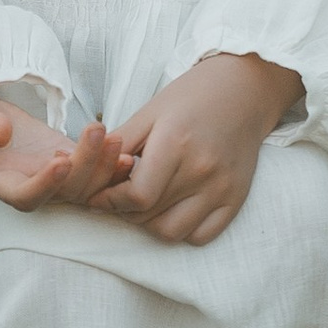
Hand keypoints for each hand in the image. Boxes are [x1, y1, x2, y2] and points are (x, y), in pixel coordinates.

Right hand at [0, 94, 137, 212]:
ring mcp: (54, 178)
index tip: (59, 159)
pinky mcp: (71, 163)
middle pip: (65, 192)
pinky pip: (95, 172)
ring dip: (104, 167)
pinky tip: (124, 145)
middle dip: (85, 166)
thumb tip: (1, 132)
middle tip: (97, 132)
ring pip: (86, 187)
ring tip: (116, 138)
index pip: (25, 197)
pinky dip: (111, 163)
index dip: (45, 185)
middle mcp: (32, 187)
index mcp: (2, 182)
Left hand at [97, 52, 300, 245]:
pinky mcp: (236, 199)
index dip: (110, 201)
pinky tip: (171, 209)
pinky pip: (201, 236)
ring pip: (172, 232)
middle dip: (124, 212)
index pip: (137, 196)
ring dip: (150, 224)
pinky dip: (181, 231)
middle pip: (150, 216)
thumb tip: (85, 171)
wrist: (242, 91)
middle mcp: (202, 170)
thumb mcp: (148, 112)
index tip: (99, 196)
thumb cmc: (189, 98)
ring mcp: (222, 188)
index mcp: (175, 143)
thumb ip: (117, 144)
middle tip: (117, 198)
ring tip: (144, 204)